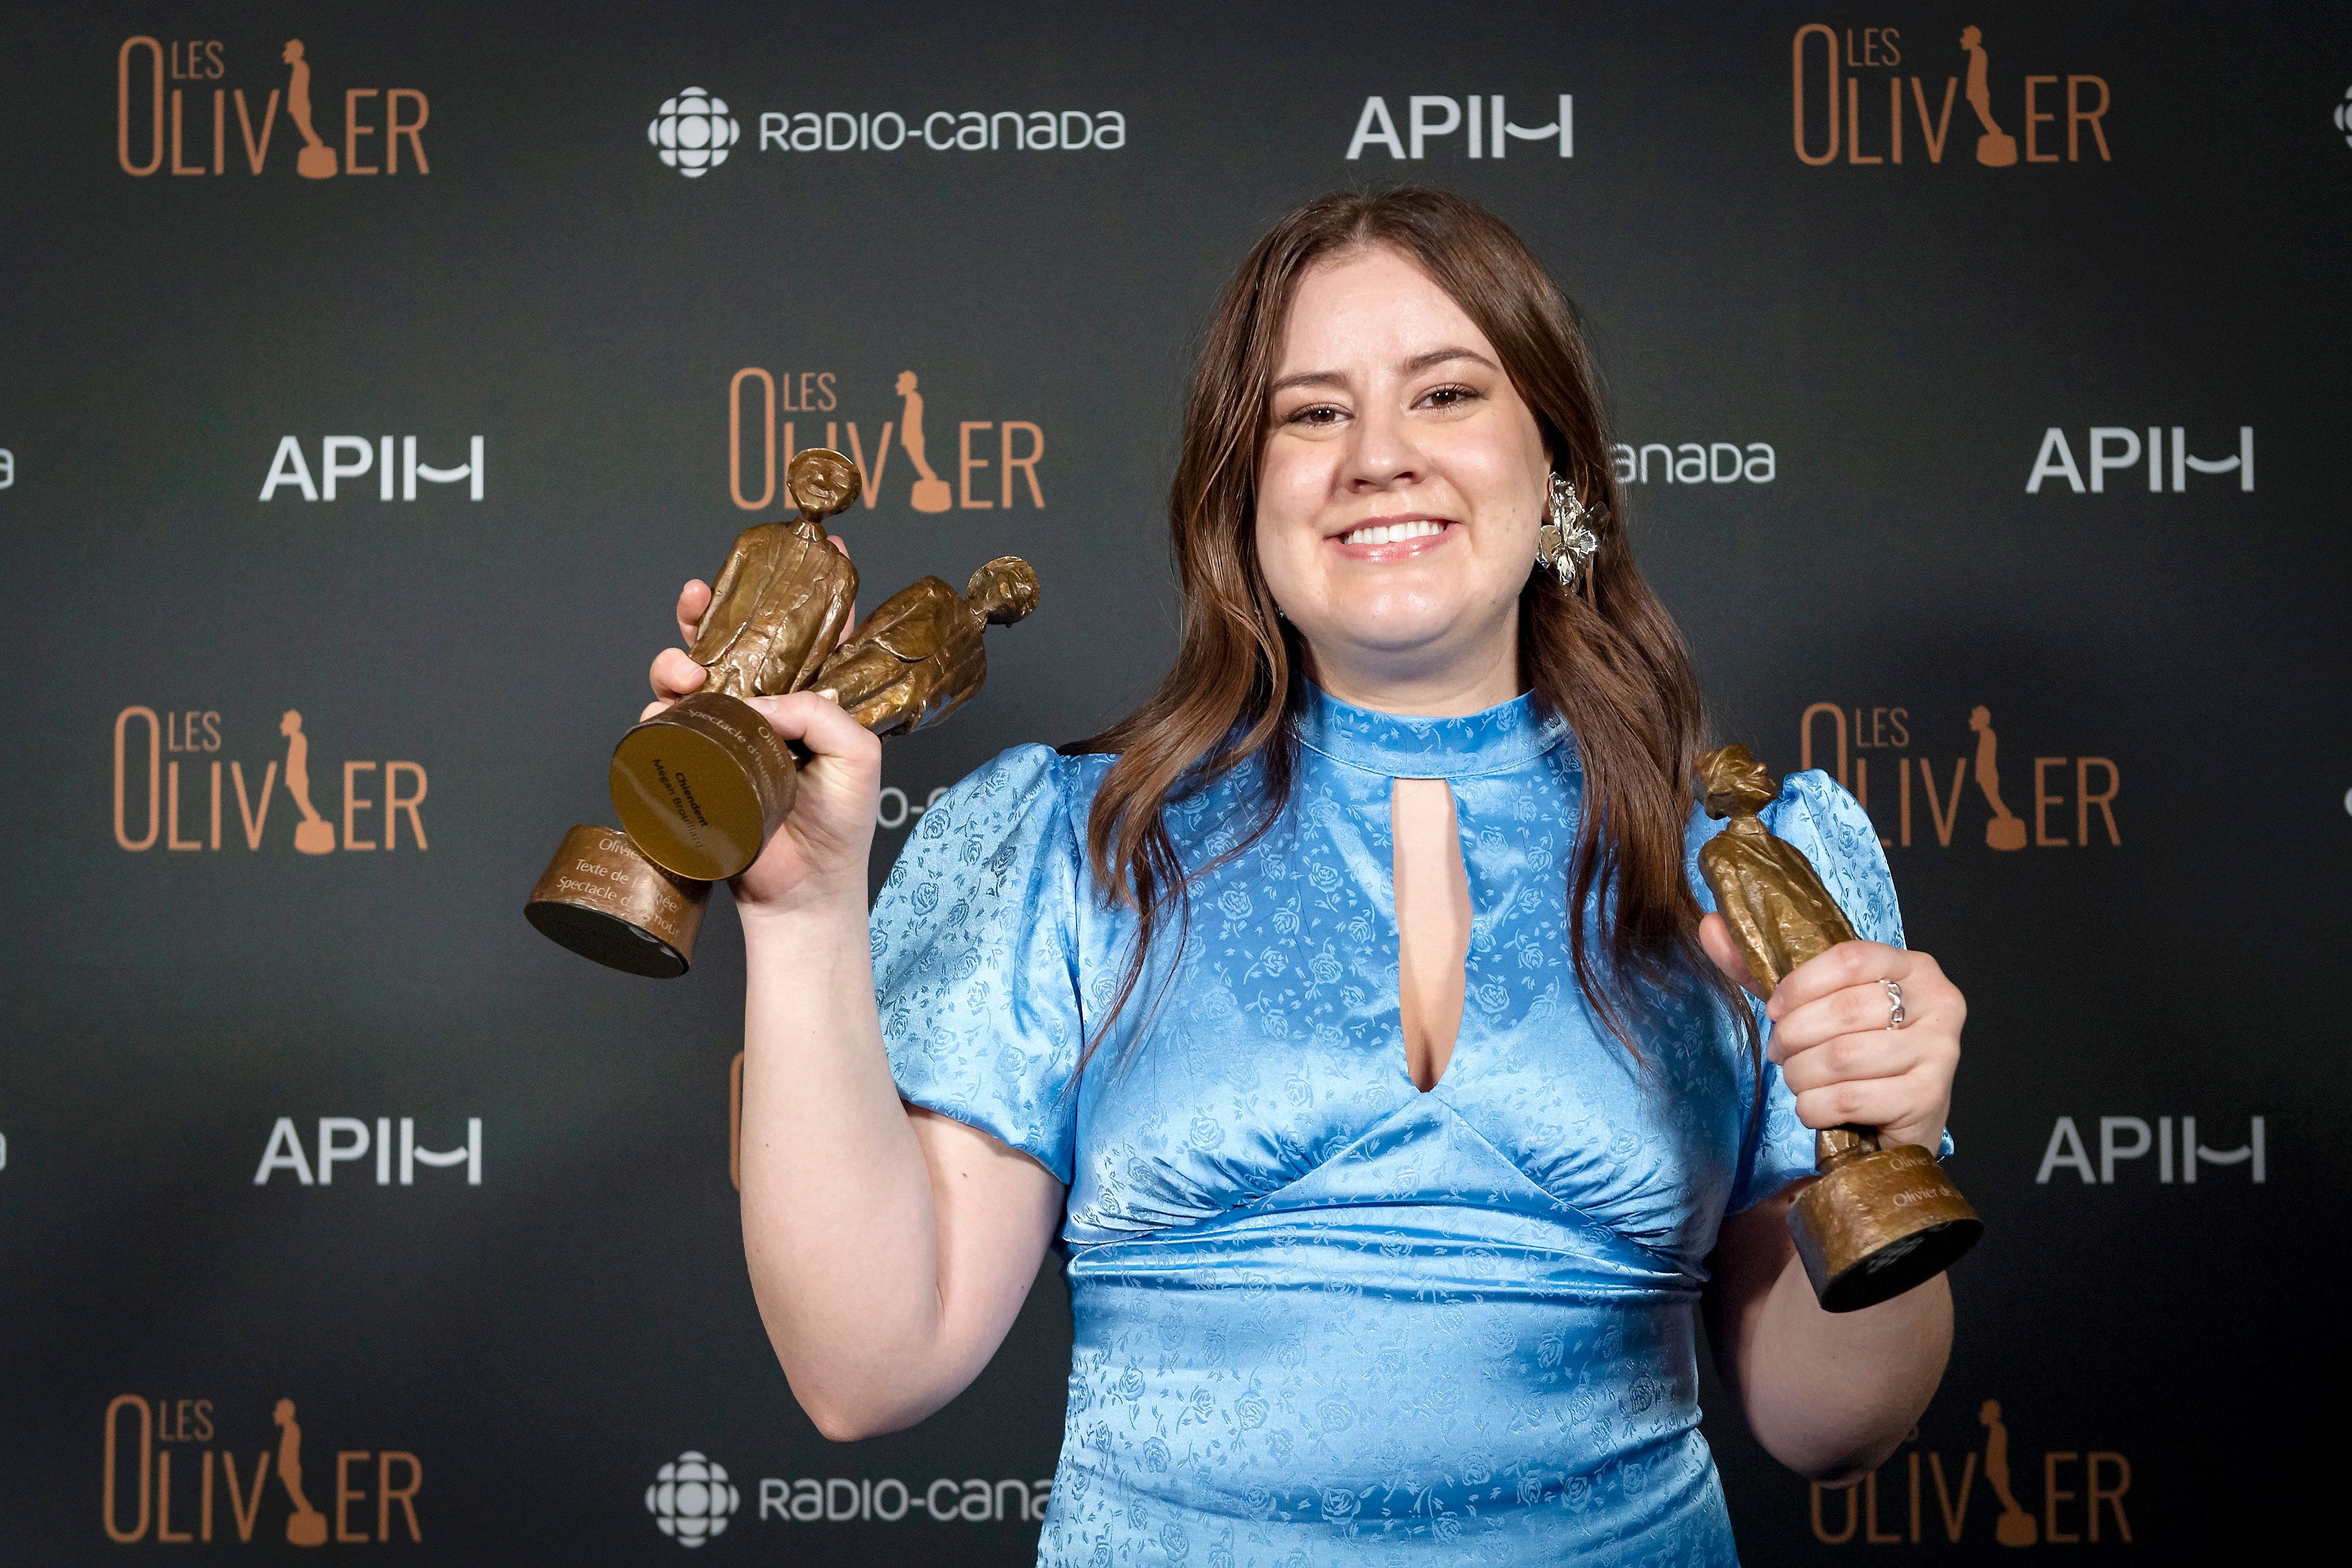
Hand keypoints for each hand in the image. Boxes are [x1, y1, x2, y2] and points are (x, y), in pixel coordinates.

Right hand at [639, 553, 872, 914]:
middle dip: (711, 608)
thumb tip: (756, 700)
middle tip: (700, 597)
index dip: (812, 589)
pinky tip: (668, 709)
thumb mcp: (856, 754)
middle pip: (733, 640)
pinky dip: (659, 708)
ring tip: (688, 672)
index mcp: (811, 699)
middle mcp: (765, 707)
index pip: (810, 632)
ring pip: (688, 673)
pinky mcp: (694, 761)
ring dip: (677, 658)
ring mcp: (725, 733)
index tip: (817, 548)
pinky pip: (664, 723)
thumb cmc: (839, 825)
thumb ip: (818, 711)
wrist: (802, 889)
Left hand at [1700, 917, 1961, 1153]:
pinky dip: (1815, 1107)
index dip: (1799, 984)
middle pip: (1844, 1009)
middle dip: (1794, 1036)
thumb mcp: (1812, 1003)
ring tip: (1799, 1078)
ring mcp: (1941, 1051)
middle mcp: (1939, 1002)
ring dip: (1801, 1074)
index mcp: (1914, 966)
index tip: (1774, 1008)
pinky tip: (1817, 1107)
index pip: (1849, 957)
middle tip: (1781, 1052)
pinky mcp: (1929, 1097)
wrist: (1895, 1121)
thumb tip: (1709, 923)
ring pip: (1842, 1057)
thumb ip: (1761, 967)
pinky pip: (1849, 1099)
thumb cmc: (1854, 1054)